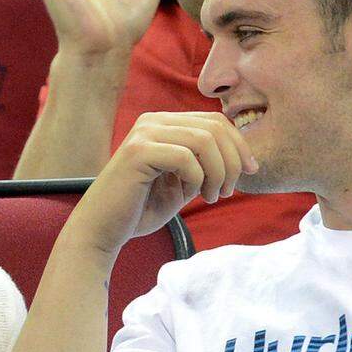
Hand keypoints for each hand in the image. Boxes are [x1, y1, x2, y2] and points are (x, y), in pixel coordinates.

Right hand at [68, 112, 257, 256]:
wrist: (102, 230)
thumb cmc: (140, 210)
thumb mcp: (183, 182)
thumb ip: (205, 164)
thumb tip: (243, 156)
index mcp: (163, 123)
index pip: (215, 121)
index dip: (240, 145)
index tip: (250, 172)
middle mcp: (152, 121)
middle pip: (215, 127)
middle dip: (233, 161)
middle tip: (228, 191)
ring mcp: (143, 134)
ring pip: (205, 140)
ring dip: (218, 172)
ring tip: (213, 197)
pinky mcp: (138, 152)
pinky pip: (186, 157)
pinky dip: (198, 178)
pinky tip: (192, 196)